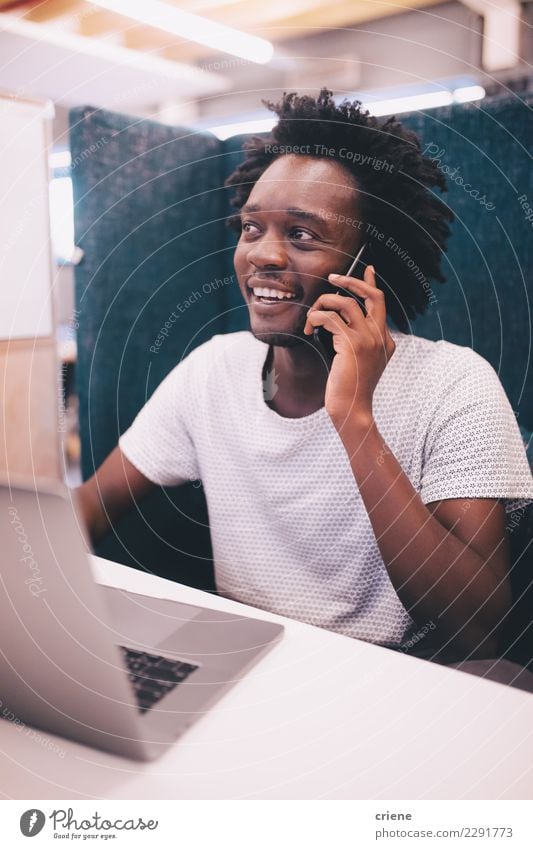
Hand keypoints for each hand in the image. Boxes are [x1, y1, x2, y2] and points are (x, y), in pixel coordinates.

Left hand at [303, 265, 395, 427]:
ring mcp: (368, 340)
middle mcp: (381, 337)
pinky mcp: (352, 344)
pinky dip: (315, 319)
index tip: (368, 268)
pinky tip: (309, 330)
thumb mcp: (359, 362)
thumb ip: (357, 340)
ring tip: (312, 318)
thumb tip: (337, 319)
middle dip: (351, 281)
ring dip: (323, 304)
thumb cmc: (349, 388)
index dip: (372, 284)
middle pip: (372, 295)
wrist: (352, 409)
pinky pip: (329, 318)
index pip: (380, 303)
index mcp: (385, 340)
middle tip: (332, 278)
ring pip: (345, 303)